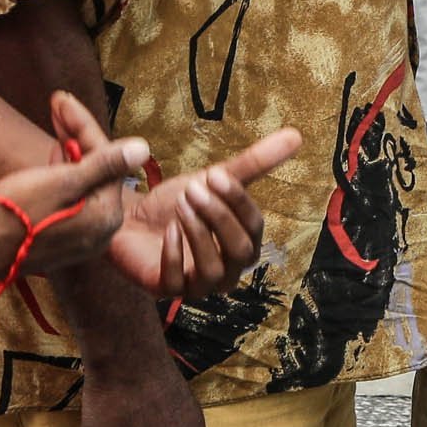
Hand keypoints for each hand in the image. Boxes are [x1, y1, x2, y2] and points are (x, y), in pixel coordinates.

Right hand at [0, 94, 150, 291]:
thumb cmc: (15, 213)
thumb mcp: (62, 182)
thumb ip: (105, 164)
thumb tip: (144, 148)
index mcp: (106, 215)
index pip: (107, 159)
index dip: (84, 126)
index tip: (63, 99)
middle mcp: (100, 232)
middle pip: (98, 172)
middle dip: (77, 136)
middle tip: (57, 105)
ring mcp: (82, 239)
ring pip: (83, 185)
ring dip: (69, 154)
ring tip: (53, 126)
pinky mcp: (62, 241)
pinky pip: (71, 201)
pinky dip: (62, 177)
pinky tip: (50, 159)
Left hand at [107, 125, 300, 300]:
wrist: (130, 216)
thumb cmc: (177, 202)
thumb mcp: (213, 180)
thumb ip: (253, 163)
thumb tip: (296, 136)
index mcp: (243, 244)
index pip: (255, 228)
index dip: (238, 202)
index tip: (216, 175)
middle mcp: (227, 270)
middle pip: (241, 252)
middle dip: (219, 218)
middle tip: (194, 188)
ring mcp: (197, 285)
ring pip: (213, 270)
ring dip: (198, 233)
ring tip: (180, 204)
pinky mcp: (166, 290)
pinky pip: (177, 283)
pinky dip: (175, 254)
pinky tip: (168, 230)